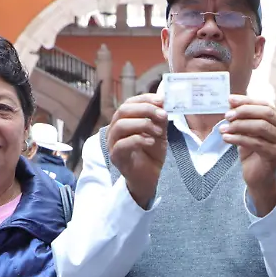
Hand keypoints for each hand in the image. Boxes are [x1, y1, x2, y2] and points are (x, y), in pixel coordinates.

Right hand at [107, 93, 167, 209]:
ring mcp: (113, 144)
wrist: (149, 178)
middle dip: (145, 110)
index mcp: (123, 121)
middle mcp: (114, 130)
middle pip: (123, 111)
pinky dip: (138, 140)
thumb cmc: (151, 154)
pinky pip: (122, 144)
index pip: (129, 103)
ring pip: (120, 126)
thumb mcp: (159, 132)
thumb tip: (162, 102)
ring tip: (159, 131)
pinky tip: (151, 141)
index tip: (161, 100)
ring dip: (142, 124)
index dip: (144, 99)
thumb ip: (159, 119)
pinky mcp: (116, 157)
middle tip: (162, 114)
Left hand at [222, 96, 275, 216]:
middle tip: (227, 116)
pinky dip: (238, 138)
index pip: (266, 105)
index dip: (247, 101)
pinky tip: (226, 138)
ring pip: (261, 127)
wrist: (258, 178)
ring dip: (239, 125)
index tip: (230, 100)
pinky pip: (256, 142)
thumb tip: (231, 102)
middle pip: (266, 113)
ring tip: (224, 128)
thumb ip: (243, 117)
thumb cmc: (253, 153)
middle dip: (244, 112)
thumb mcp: (248, 131)